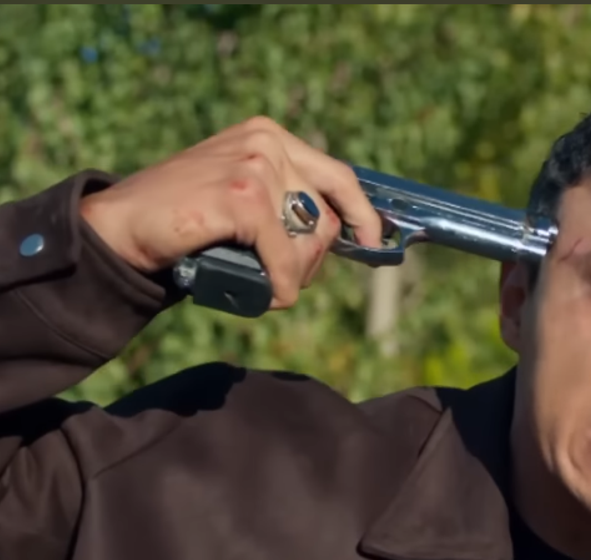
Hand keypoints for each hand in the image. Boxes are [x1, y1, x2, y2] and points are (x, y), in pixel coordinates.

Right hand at [79, 116, 383, 309]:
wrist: (120, 226)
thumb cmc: (184, 218)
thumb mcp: (240, 192)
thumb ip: (282, 196)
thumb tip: (343, 230)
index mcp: (269, 135)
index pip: (338, 175)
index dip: (362, 213)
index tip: (373, 241)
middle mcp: (266, 142)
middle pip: (328, 214)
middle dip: (315, 257)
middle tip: (285, 279)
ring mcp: (256, 166)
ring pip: (312, 239)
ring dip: (295, 274)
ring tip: (261, 281)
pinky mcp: (243, 196)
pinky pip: (286, 257)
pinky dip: (282, 285)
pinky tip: (268, 295)